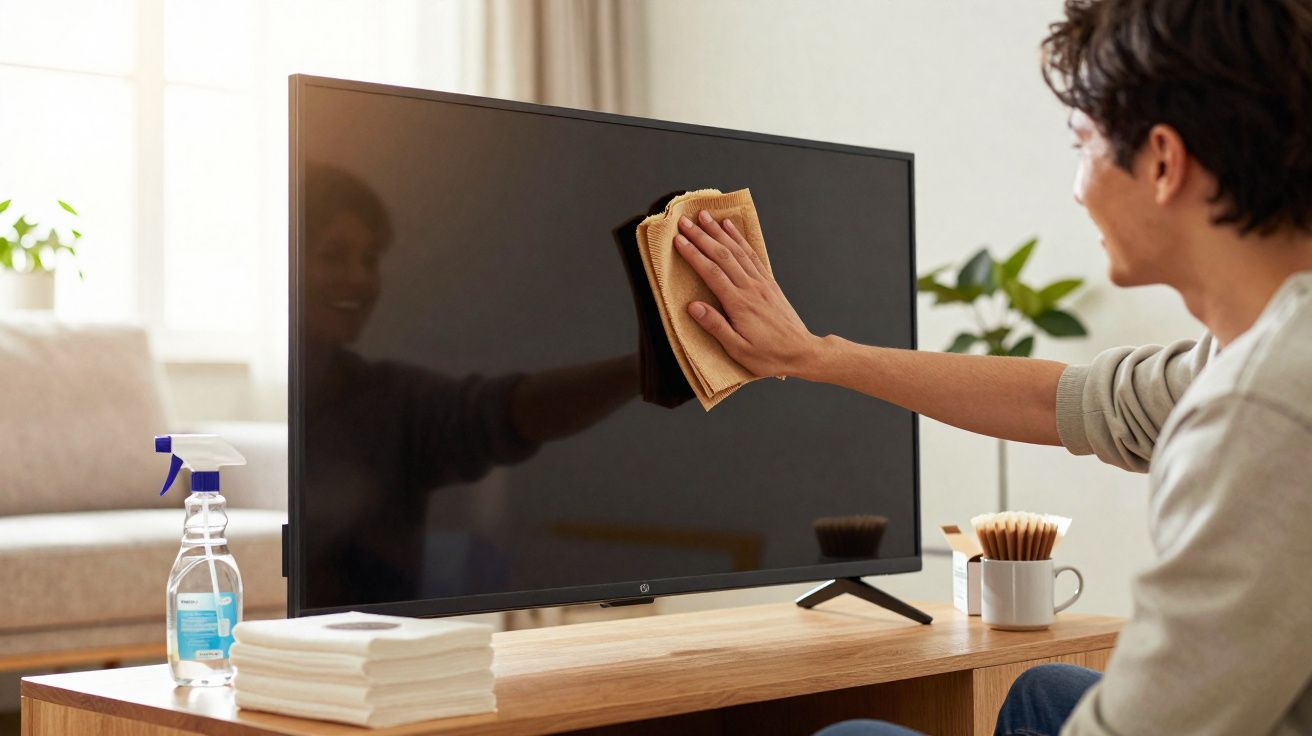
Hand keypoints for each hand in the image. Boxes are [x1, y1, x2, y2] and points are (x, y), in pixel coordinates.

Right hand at [674, 210, 820, 377]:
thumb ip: (715, 326)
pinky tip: (730, 228)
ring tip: (705, 217)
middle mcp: (750, 288)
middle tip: (685, 222)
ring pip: (737, 251)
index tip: (678, 240)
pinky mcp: (768, 283)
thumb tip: (693, 307)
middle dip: (701, 236)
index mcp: (739, 304)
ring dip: (719, 232)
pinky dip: (739, 239)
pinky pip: (752, 255)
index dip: (693, 254)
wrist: (802, 352)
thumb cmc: (769, 355)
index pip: (711, 272)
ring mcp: (761, 283)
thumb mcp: (738, 349)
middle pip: (722, 255)